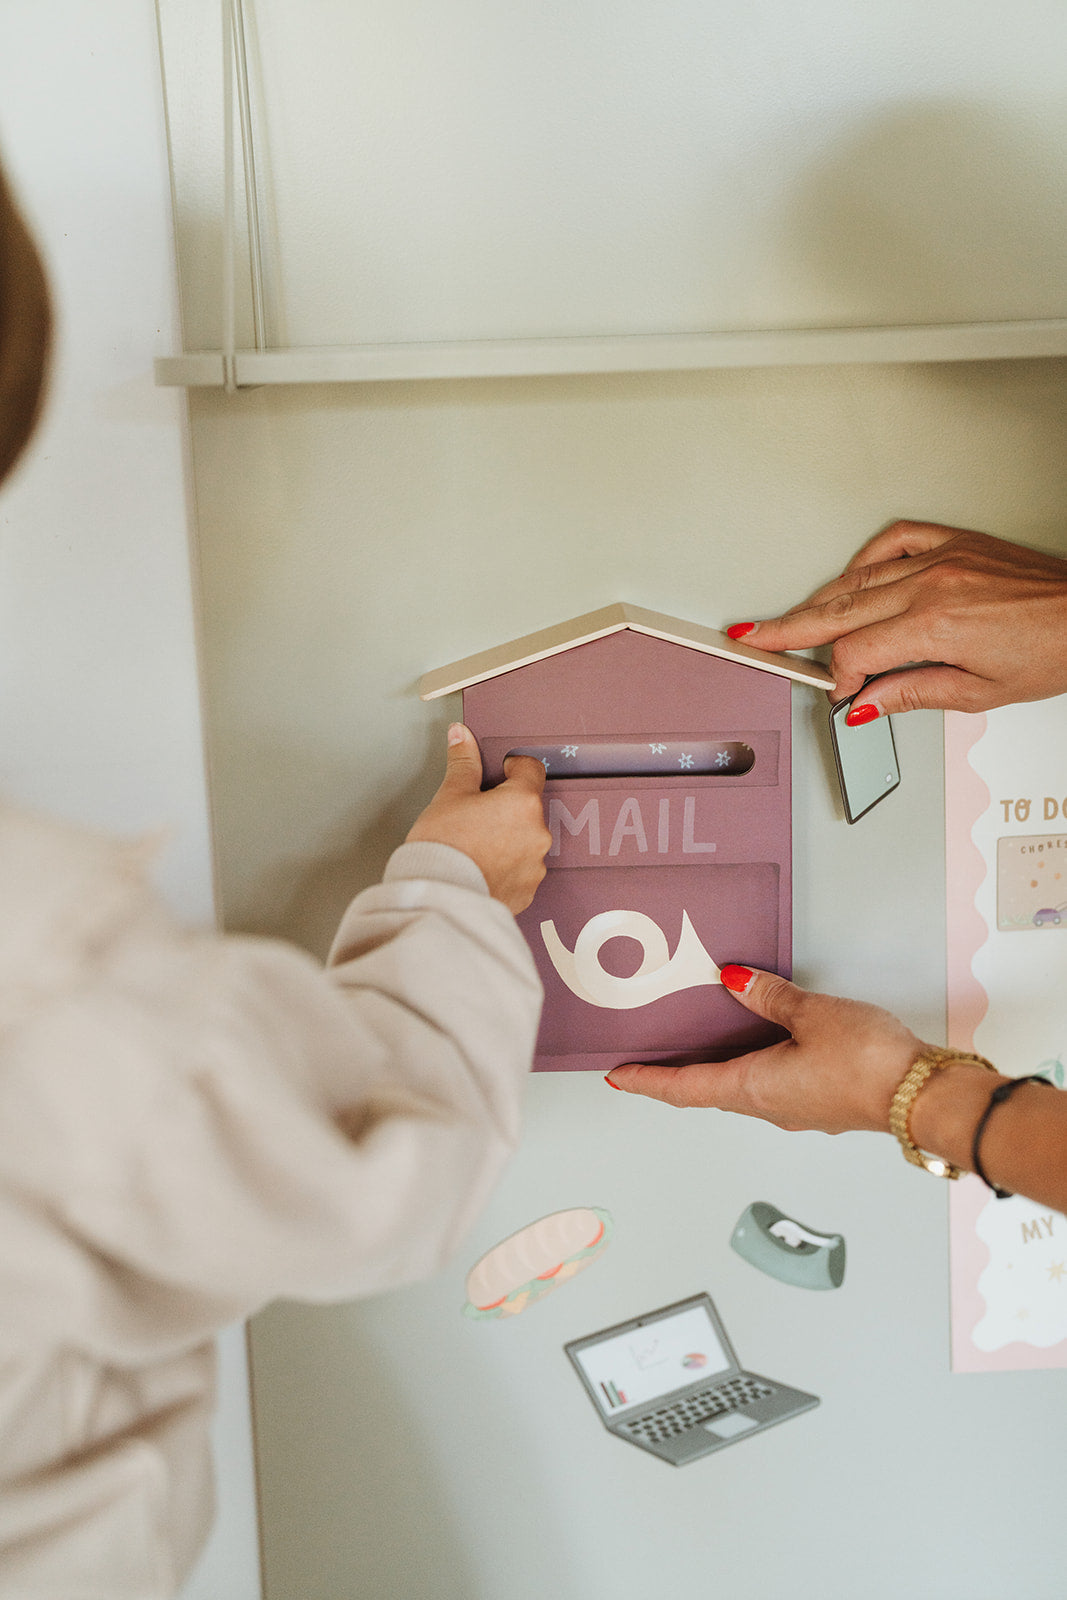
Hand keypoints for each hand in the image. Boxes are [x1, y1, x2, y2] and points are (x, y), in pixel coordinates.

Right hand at [406, 724, 551, 912]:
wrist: (439, 897)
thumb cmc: (444, 847)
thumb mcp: (449, 795)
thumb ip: (462, 763)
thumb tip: (461, 736)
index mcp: (522, 802)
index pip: (531, 769)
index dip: (513, 767)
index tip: (500, 772)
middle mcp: (537, 834)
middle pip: (528, 808)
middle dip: (506, 808)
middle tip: (476, 815)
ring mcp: (535, 866)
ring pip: (526, 841)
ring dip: (508, 839)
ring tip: (476, 846)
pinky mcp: (527, 891)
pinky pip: (521, 871)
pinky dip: (505, 867)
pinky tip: (481, 867)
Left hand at [606, 966, 925, 1134]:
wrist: (923, 1097)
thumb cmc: (868, 1062)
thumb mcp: (811, 1015)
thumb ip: (770, 996)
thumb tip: (733, 980)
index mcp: (754, 1088)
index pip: (684, 1088)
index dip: (648, 1081)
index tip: (618, 1076)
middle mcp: (770, 1106)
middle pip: (708, 1092)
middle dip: (675, 1079)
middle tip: (647, 1063)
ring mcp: (798, 1108)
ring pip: (741, 1090)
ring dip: (713, 1074)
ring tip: (695, 1050)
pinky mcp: (824, 1103)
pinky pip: (772, 1086)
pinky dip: (750, 1068)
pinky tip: (760, 1046)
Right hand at [727, 521, 1066, 717]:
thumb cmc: (1053, 650)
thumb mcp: (979, 692)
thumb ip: (911, 693)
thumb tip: (866, 703)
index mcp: (934, 625)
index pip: (854, 651)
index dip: (839, 677)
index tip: (841, 693)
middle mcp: (932, 584)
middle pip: (839, 610)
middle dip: (790, 628)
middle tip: (754, 637)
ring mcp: (942, 557)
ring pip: (859, 577)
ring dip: (817, 598)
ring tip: (788, 615)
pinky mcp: (956, 543)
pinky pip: (895, 539)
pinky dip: (865, 559)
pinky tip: (851, 574)